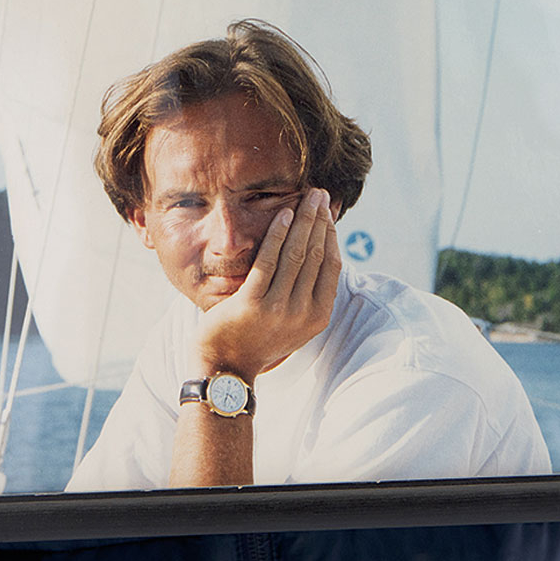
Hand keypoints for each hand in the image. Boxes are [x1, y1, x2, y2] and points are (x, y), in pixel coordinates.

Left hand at [193, 187, 341, 381]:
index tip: (328, 210)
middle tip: (320, 194)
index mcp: (319, 316)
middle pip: (317, 254)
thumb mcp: (295, 321)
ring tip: (306, 196)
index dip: (332, 233)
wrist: (227, 366)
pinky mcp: (253, 303)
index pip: (332, 264)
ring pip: (297, 254)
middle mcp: (303, 313)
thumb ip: (309, 293)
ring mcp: (279, 309)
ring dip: (303, 220)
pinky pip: (269, 261)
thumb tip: (323, 252)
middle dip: (319, 219)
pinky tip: (282, 214)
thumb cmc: (259, 338)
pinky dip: (277, 234)